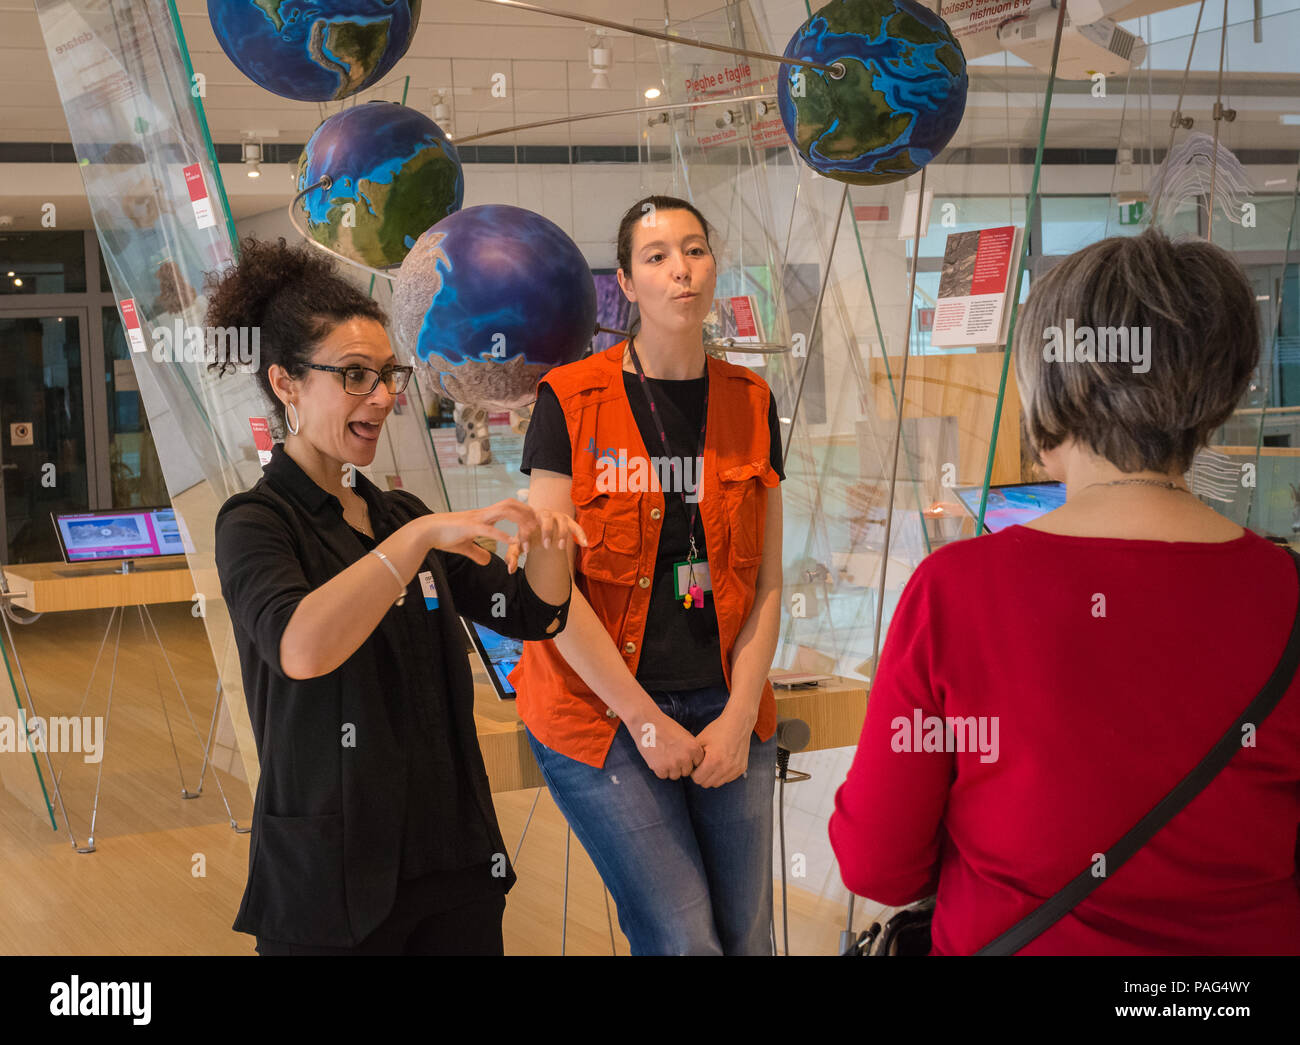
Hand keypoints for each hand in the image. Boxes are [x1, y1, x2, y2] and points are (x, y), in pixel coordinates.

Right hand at [419, 499, 545, 566]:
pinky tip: (513, 542)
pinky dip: (503, 535)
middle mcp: (483, 514)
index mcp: (483, 516)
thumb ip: (477, 552)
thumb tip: (487, 561)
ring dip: (519, 520)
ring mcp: (477, 519)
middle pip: (510, 504)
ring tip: (530, 531)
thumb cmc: (444, 536)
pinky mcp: (469, 528)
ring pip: (504, 511)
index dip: (522, 512)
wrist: (427, 532)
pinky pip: (489, 529)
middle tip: (538, 525)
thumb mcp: (464, 546)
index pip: (508, 508)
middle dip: (526, 512)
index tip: (533, 522)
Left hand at [505, 504, 587, 573]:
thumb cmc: (529, 536)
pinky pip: (576, 526)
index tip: (526, 551)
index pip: (527, 523)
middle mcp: (544, 514)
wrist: (540, 529)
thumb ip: (512, 556)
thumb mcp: (519, 545)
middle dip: (547, 530)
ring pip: (562, 520)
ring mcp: (558, 516)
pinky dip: (580, 534)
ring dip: (562, 533)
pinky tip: (584, 544)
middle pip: (546, 516)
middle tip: (546, 546)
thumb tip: (509, 570)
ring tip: (561, 548)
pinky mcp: (568, 521)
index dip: (526, 537)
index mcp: (529, 517)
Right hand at [631, 709, 704, 780]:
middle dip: (680, 766)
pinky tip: (656, 758)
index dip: (689, 760)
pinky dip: (659, 770)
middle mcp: (685, 757)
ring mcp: (673, 764)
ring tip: (663, 756)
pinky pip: (663, 776)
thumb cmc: (665, 726)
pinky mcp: (660, 768)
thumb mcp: (684, 735)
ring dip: (670, 769)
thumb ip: (691, 749)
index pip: (697, 764)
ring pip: (675, 776)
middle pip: (686, 772)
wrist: (647, 722)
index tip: (680, 753)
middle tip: (670, 755)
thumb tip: (694, 762)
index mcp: (694, 748)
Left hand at [691, 707, 754, 788]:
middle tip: (703, 765)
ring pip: (717, 783)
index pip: (697, 779)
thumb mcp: (701, 740)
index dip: (694, 772)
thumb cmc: (717, 730)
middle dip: (702, 776)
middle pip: (706, 784)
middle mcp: (725, 768)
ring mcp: (734, 770)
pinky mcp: (741, 769)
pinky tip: (722, 763)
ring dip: (712, 777)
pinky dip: (722, 774)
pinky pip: (727, 779)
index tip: (696, 764)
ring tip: (712, 764)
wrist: (738, 724)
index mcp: (713, 760)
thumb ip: (693, 756)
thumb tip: (688, 768)